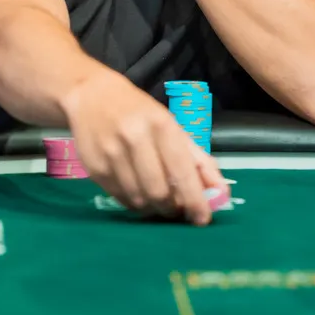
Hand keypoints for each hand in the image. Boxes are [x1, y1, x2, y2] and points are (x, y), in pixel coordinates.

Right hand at [61, 69, 226, 224]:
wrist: (92, 94)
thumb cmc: (140, 112)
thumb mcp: (173, 127)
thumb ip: (199, 160)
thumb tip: (221, 192)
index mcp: (161, 125)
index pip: (182, 171)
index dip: (194, 200)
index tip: (202, 219)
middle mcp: (135, 138)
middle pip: (159, 191)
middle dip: (172, 208)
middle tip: (176, 209)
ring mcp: (111, 153)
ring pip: (138, 199)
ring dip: (152, 207)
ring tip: (156, 200)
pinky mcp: (93, 167)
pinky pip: (119, 198)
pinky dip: (133, 203)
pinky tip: (137, 192)